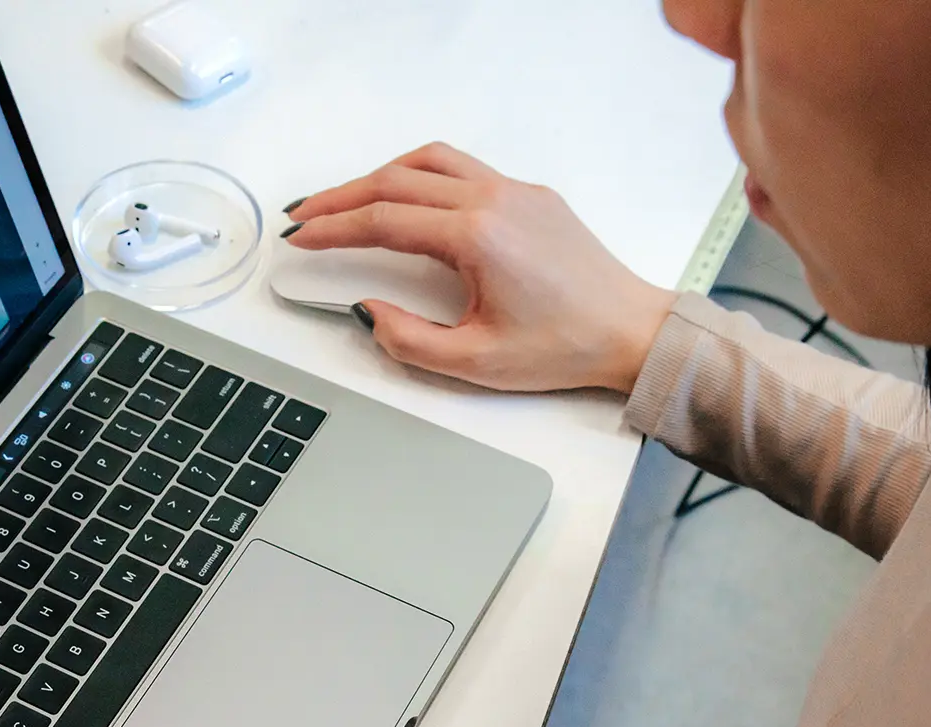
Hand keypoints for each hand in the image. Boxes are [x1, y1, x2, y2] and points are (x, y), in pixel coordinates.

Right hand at [286, 142, 675, 395]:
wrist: (630, 332)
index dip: (333, 229)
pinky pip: (462, 168)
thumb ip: (408, 339)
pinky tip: (404, 199)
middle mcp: (494, 200)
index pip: (384, 220)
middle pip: (397, 179)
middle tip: (305, 215)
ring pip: (429, 161)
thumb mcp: (474, 362)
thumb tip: (369, 312)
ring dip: (380, 176)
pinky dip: (419, 175)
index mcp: (477, 236)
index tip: (301, 237)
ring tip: (347, 202)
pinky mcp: (530, 196)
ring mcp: (515, 191)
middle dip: (343, 196)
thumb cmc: (564, 348)